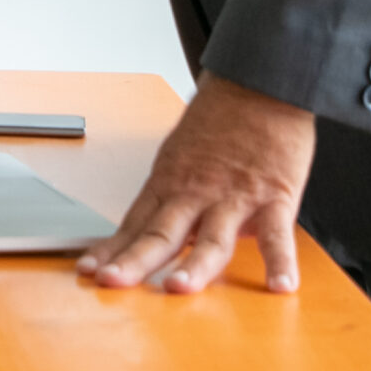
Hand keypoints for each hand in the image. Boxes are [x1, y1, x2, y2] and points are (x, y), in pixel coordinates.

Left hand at [76, 71, 315, 294]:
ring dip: (195, 266)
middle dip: (135, 260)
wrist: (259, 81)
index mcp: (170, 182)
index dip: (112, 249)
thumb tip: (150, 228)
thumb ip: (170, 194)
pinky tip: (279, 286)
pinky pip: (278, 235)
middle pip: (161, 233)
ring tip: (178, 289)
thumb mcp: (180, 152)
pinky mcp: (274, 196)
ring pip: (212, 237)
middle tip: (113, 282)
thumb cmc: (221, 119)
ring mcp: (234, 196)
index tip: (90, 272)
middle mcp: (196, 192)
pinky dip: (280, 262)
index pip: (135, 223)